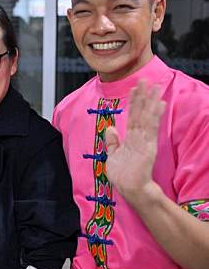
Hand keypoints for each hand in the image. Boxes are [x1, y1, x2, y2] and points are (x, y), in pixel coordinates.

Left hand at [106, 80, 165, 204]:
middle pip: (141, 113)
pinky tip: (158, 104)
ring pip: (147, 117)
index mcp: (130, 139)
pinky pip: (151, 128)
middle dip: (143, 96)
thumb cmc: (123, 176)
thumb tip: (110, 128)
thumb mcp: (112, 156)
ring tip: (154, 87)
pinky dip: (154, 115)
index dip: (133, 102)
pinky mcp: (148, 146)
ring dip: (150, 101)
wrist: (130, 189)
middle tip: (145, 80)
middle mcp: (139, 137)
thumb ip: (112, 142)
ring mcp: (145, 141)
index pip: (132, 116)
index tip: (133, 89)